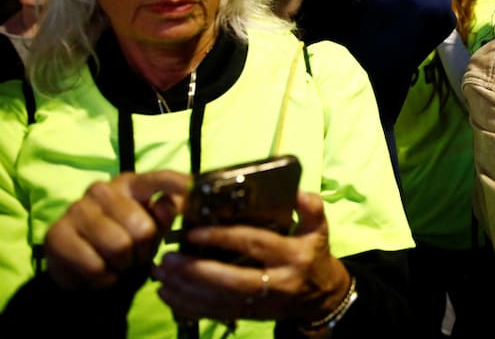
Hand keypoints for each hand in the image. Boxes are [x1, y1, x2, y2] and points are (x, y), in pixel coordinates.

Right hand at [44, 170, 189, 290]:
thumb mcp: (153, 227)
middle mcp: (102, 190)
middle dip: (144, 250)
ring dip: (123, 265)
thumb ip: (166, 213)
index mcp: (130, 183)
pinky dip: (103, 278)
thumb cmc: (126, 240)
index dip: (178, 184)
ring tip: (118, 263)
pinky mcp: (57, 235)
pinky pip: (94, 266)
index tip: (194, 188)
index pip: (158, 179)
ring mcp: (76, 209)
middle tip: (136, 256)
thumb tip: (178, 201)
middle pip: (142, 228)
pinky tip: (100, 272)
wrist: (86, 267)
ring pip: (118, 247)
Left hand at [153, 190, 349, 325]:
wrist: (321, 298)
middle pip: (231, 280)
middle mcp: (277, 282)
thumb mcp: (319, 229)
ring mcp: (261, 304)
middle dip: (196, 271)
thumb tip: (297, 192)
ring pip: (218, 301)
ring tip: (160, 274)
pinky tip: (167, 294)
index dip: (223, 238)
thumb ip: (311, 209)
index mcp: (293, 256)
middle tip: (166, 259)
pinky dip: (187, 306)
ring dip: (185, 290)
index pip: (255, 244)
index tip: (193, 231)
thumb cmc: (314, 256)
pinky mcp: (248, 317)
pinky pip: (214, 314)